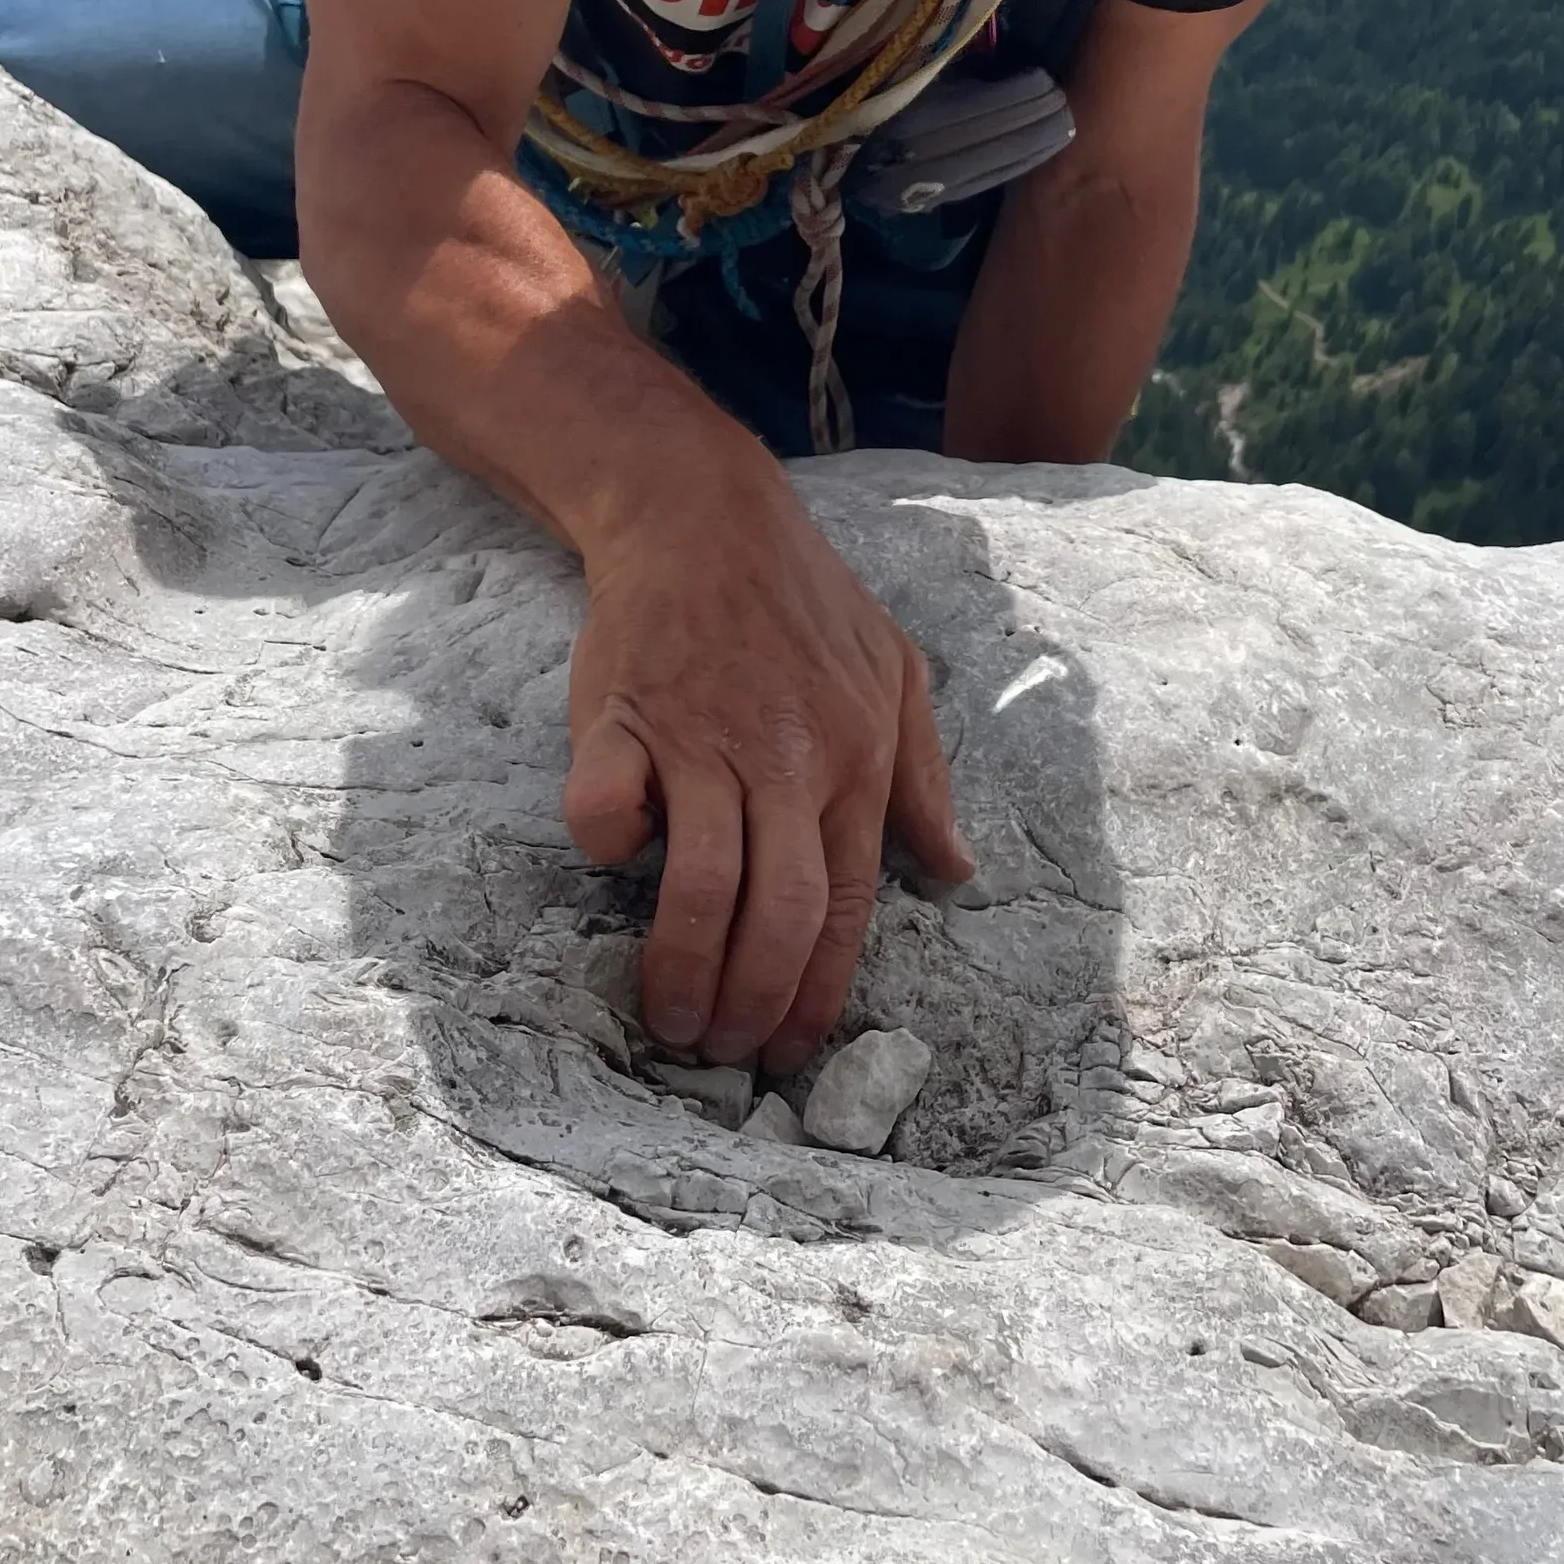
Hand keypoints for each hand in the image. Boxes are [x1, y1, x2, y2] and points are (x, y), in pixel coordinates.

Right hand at [560, 423, 971, 1072]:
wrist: (703, 515)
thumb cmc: (803, 599)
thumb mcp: (894, 672)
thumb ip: (924, 777)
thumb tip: (956, 869)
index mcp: (855, 759)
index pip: (847, 907)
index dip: (818, 992)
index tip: (790, 1047)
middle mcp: (787, 759)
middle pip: (780, 915)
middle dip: (753, 1003)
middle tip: (721, 1047)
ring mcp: (703, 738)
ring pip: (703, 886)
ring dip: (683, 969)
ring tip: (669, 1014)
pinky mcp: (626, 716)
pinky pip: (608, 808)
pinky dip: (608, 847)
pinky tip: (614, 860)